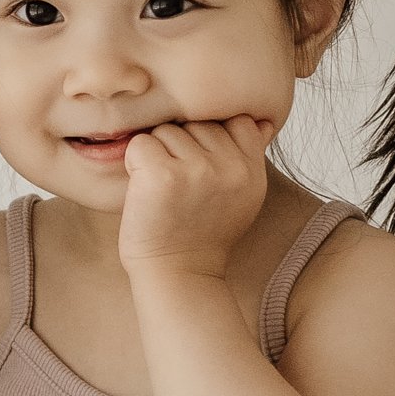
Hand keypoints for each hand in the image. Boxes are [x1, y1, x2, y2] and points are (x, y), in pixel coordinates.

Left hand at [118, 116, 277, 280]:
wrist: (178, 275)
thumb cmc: (201, 235)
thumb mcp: (243, 197)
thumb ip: (249, 156)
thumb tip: (260, 120)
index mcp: (251, 170)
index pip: (235, 119)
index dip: (211, 136)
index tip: (201, 167)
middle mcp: (230, 167)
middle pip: (196, 122)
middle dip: (181, 147)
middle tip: (179, 187)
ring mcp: (197, 169)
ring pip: (167, 131)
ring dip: (157, 155)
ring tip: (164, 192)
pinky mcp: (163, 175)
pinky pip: (141, 144)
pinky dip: (135, 164)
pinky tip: (146, 191)